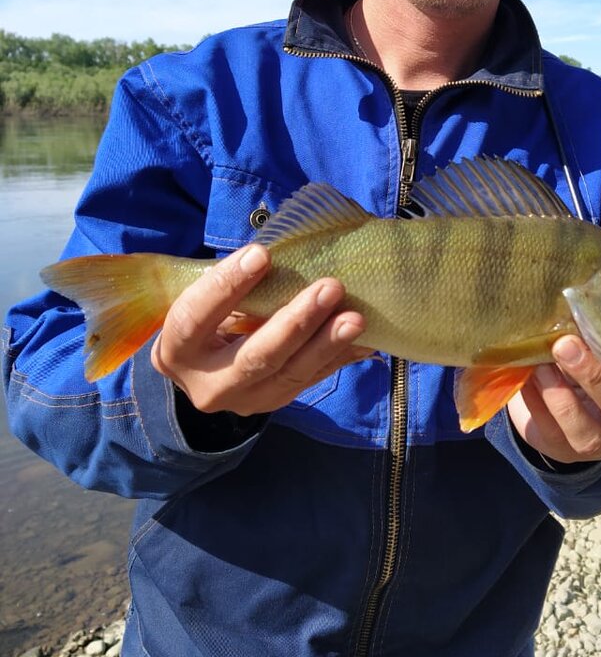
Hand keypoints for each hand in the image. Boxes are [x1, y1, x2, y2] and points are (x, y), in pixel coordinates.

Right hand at [150, 243, 367, 416]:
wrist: (201, 370)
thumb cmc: (203, 319)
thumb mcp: (199, 300)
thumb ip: (229, 283)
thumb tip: (277, 254)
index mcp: (178, 351)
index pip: (197, 317)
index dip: (228, 285)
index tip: (262, 254)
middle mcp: (209, 385)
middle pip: (256, 356)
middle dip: (296, 322)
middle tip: (330, 287)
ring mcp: (246, 401)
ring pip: (291, 375)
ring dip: (327, 344)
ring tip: (356, 318)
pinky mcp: (276, 403)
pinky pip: (312, 380)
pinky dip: (340, 358)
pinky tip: (366, 340)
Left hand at [506, 339, 600, 463]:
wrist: (551, 408)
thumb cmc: (579, 367)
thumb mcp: (593, 350)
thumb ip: (593, 334)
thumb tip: (574, 299)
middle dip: (594, 376)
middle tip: (565, 344)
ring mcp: (600, 441)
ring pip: (588, 432)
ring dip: (561, 398)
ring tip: (539, 366)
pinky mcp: (566, 452)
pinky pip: (551, 433)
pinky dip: (536, 405)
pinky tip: (525, 381)